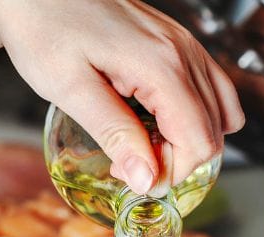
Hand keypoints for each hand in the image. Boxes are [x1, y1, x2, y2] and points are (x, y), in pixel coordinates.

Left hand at [0, 0, 243, 192]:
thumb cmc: (44, 30)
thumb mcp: (71, 89)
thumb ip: (115, 134)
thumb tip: (147, 180)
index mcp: (161, 66)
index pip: (199, 142)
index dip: (171, 174)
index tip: (132, 178)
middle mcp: (183, 53)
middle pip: (213, 132)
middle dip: (176, 162)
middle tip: (129, 165)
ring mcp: (185, 45)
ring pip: (219, 112)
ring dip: (185, 142)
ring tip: (140, 144)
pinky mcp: (176, 43)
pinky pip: (209, 89)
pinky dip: (191, 117)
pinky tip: (155, 122)